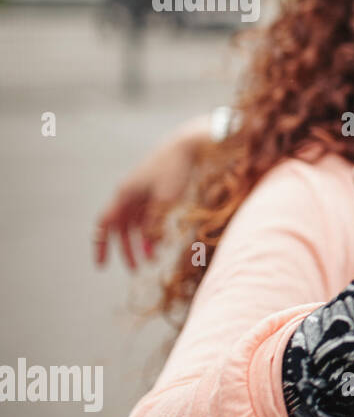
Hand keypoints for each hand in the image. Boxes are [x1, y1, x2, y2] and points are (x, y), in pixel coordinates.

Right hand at [94, 113, 210, 268]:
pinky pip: (148, 217)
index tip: (102, 266)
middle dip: (126, 250)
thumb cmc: (175, 170)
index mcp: (124, 194)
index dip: (101, 245)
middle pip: (121, 228)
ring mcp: (141, 193)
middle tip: (136, 270)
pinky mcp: (155, 192)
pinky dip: (152, 231)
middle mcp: (128, 194)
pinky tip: (161, 245)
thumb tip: (151, 246)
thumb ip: (156, 223)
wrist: (188, 146)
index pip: (105, 224)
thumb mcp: (165, 200)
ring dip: (141, 243)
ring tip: (151, 261)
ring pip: (135, 224)